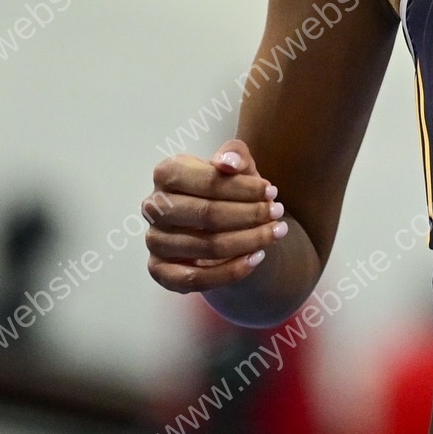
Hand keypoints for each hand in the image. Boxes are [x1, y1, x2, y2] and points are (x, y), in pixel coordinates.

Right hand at [144, 139, 287, 293]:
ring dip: (249, 241)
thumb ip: (235, 154)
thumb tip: (228, 162)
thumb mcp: (238, 167)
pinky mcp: (159, 270)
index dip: (244, 188)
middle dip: (250, 214)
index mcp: (167, 173)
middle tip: (278, 212)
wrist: (224, 226)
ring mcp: (154, 240)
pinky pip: (196, 279)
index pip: (208, 181)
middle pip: (208, 215)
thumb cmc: (229, 190)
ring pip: (207, 246)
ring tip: (276, 232)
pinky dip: (231, 271)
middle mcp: (154, 206)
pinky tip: (257, 257)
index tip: (272, 191)